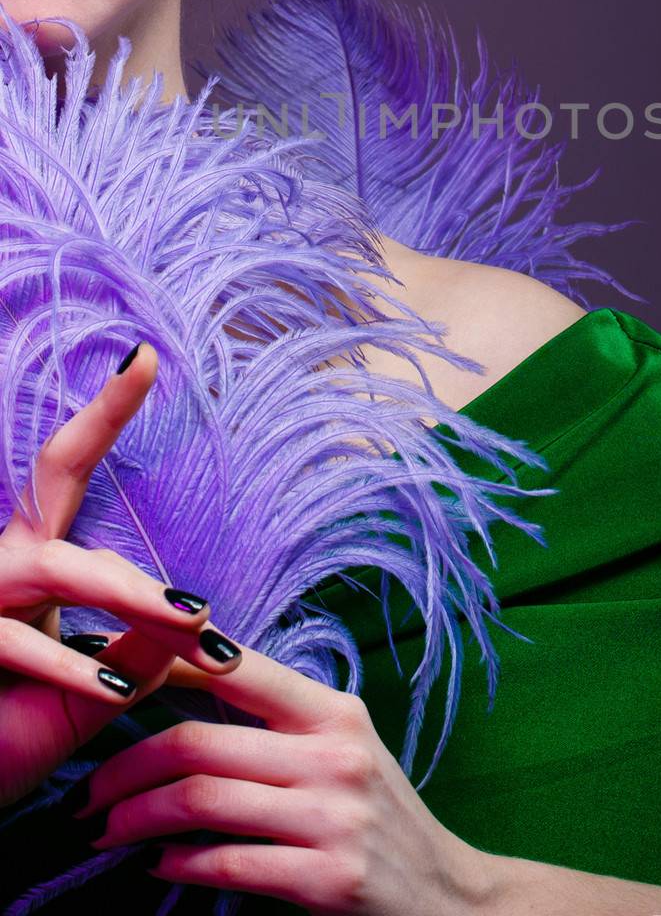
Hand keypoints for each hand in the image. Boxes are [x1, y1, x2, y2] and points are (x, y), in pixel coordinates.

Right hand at [0, 342, 241, 806]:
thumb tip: (195, 626)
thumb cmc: (5, 739)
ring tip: (195, 621)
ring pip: (56, 567)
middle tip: (206, 568)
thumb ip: (137, 657)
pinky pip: (17, 646)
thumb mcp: (89, 700)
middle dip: (119, 471)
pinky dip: (72, 669)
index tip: (145, 353)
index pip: (67, 469)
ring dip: (130, 595)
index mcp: (30, 560)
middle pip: (55, 485)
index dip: (104, 410)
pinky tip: (118, 688)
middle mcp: (1, 563)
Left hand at [73, 642, 492, 914]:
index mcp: (332, 711)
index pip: (234, 668)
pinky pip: (225, 862)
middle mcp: (335, 754)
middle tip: (88, 791)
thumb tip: (182, 685)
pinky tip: (156, 864)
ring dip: (134, 817)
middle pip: (198, 742)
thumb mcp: (340, 749)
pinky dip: (175, 863)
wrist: (448, 896)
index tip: (113, 675)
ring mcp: (334, 816)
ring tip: (106, 829)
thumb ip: (276, 722)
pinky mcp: (329, 879)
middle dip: (124, 766)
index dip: (165, 664)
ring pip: (200, 800)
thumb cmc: (376, 817)